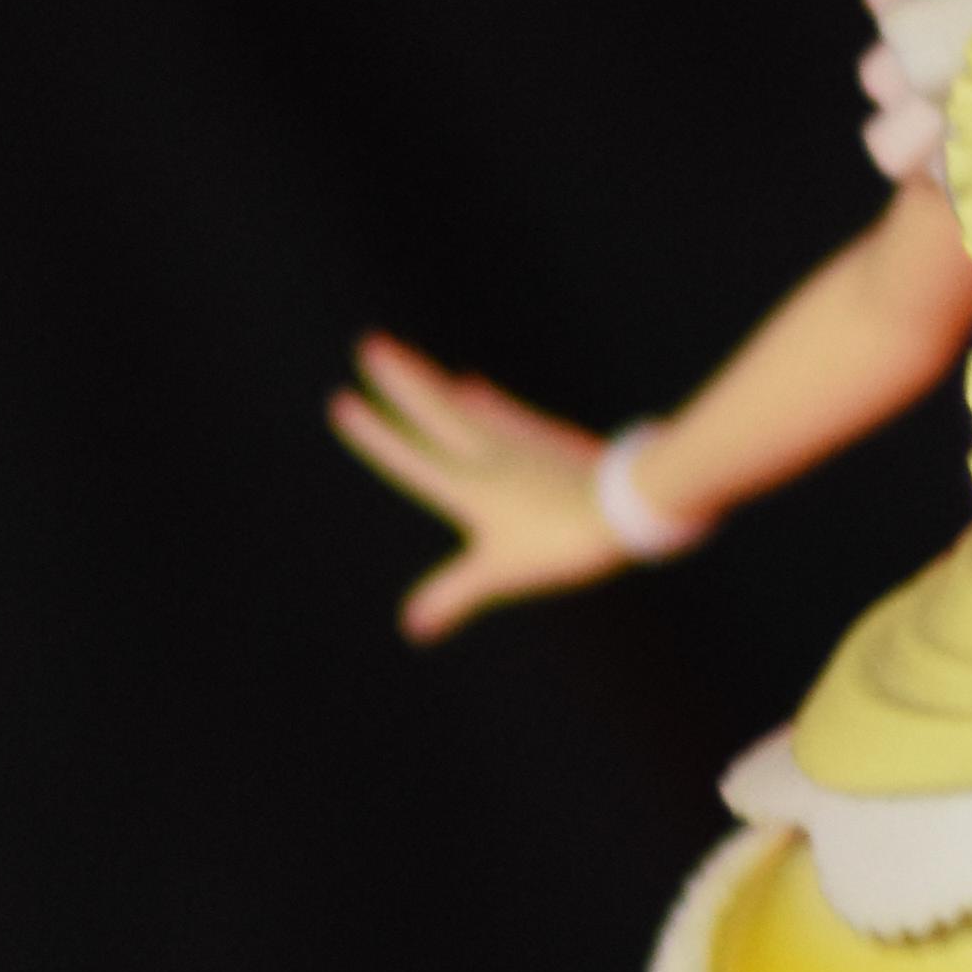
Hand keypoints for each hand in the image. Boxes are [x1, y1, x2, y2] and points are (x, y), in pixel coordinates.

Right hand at [327, 340, 627, 638]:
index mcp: (470, 487)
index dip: (377, 436)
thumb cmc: (561, 540)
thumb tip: (412, 625)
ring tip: (414, 365)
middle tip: (371, 346)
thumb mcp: (501, 572)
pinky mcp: (551, 442)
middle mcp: (490, 456)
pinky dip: (487, 405)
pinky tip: (477, 390)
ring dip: (436, 385)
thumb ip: (454, 594)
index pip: (412, 458)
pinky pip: (508, 417)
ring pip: (468, 408)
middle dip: (401, 383)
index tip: (343, 404)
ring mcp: (522, 444)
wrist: (629, 503)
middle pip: (436, 413)